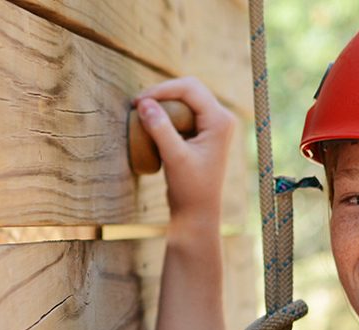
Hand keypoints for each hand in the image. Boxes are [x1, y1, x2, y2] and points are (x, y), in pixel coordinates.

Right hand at [134, 77, 235, 226]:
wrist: (197, 212)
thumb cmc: (190, 188)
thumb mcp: (174, 157)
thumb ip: (160, 129)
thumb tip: (144, 103)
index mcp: (220, 120)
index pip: (190, 89)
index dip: (162, 90)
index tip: (138, 102)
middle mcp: (221, 117)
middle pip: (188, 89)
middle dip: (162, 93)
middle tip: (137, 105)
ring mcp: (213, 124)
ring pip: (185, 99)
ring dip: (163, 102)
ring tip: (141, 112)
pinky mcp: (203, 132)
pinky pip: (183, 112)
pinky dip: (166, 113)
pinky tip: (151, 122)